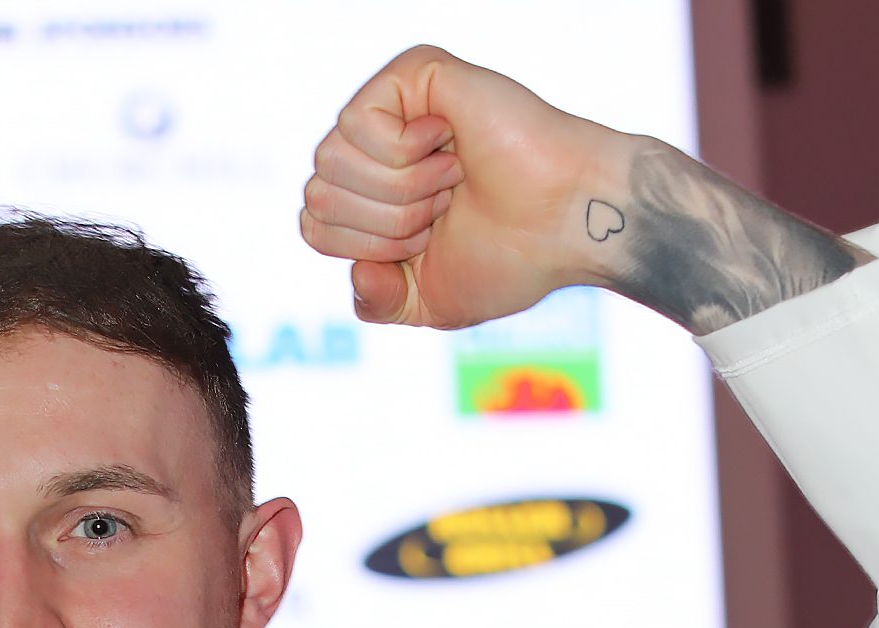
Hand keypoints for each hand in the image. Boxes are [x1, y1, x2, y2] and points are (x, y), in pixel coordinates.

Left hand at [299, 45, 627, 329]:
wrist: (564, 226)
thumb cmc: (511, 260)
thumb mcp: (424, 302)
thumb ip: (376, 301)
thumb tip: (358, 271)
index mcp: (373, 194)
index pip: (313, 226)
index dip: (365, 251)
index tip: (425, 244)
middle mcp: (377, 146)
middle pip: (317, 195)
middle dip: (383, 226)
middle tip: (443, 210)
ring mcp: (394, 106)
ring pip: (331, 162)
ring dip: (398, 194)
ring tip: (451, 181)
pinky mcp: (413, 74)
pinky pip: (356, 124)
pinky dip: (405, 158)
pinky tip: (451, 147)